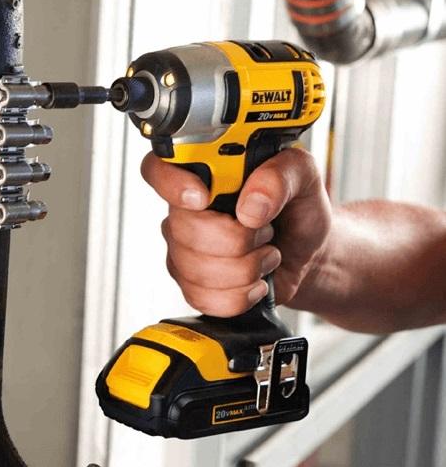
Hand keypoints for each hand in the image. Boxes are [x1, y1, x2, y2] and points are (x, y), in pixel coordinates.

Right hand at [141, 148, 331, 317]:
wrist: (308, 254)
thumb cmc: (299, 211)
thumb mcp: (303, 176)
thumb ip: (280, 176)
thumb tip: (250, 205)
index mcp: (206, 173)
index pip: (158, 169)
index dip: (171, 184)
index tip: (203, 197)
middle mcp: (187, 210)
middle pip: (184, 229)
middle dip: (237, 239)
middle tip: (264, 230)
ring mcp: (185, 248)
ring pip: (196, 269)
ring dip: (246, 269)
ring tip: (264, 253)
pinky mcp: (192, 283)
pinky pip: (203, 298)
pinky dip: (239, 296)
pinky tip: (253, 281)